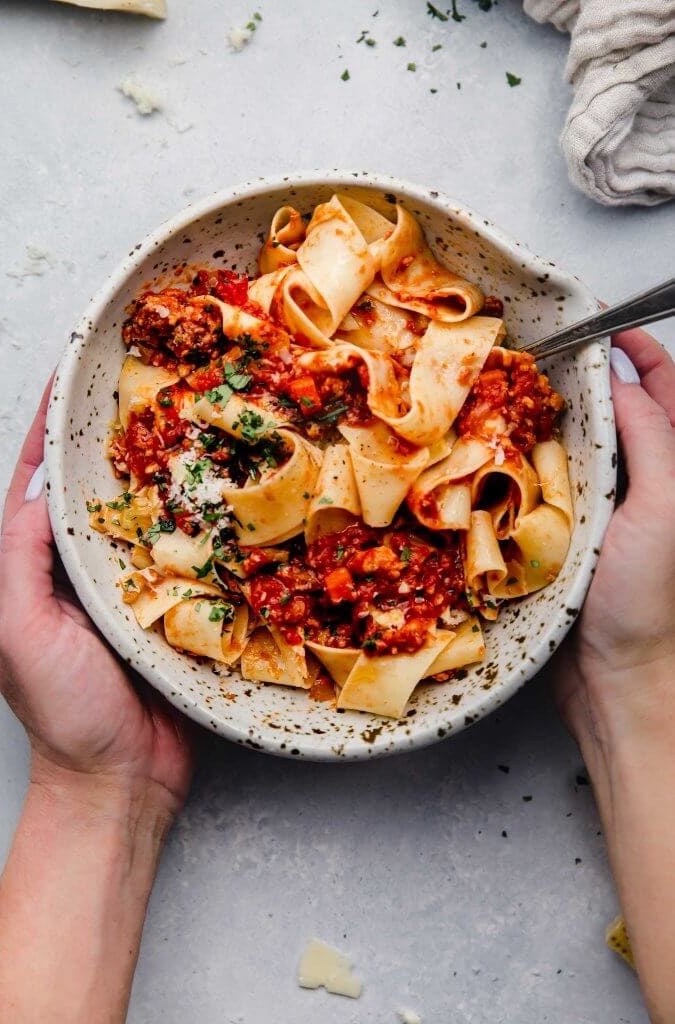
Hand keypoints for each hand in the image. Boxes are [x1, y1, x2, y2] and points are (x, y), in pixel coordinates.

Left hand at [0, 381, 194, 819]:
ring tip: (189, 431)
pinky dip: (200, 529)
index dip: (48, 435)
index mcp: (35, 573)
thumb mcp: (19, 633)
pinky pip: (186, 561)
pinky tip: (222, 501)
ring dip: (162, 480)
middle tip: (145, 394)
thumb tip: (38, 494)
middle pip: (95, 494)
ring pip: (145, 521)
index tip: (70, 383)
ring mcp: (128, 593)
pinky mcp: (173, 613)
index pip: (35, 488)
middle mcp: (80, 575)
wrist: (119, 781)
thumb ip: (21, 564)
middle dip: (112, 445)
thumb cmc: (63, 713)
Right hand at [555, 327, 674, 747]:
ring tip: (519, 388)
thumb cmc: (648, 600)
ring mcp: (601, 510)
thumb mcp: (663, 509)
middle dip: (591, 377)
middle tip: (549, 350)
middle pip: (619, 413)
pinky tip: (502, 449)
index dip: (645, 355)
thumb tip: (621, 382)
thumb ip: (651, 440)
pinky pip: (546, 485)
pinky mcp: (565, 535)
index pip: (668, 395)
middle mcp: (641, 485)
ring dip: (553, 418)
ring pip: (579, 446)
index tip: (609, 324)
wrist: (615, 679)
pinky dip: (528, 462)